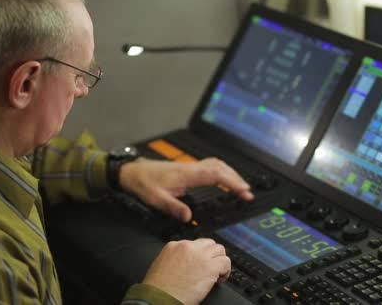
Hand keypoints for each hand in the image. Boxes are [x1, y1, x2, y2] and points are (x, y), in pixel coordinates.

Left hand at [119, 157, 252, 221]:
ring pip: (217, 164)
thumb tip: (189, 217)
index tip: (244, 191)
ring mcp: (191, 166)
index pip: (215, 175)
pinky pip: (211, 166)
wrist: (133, 172)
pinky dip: (223, 171)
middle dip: (236, 179)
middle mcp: (191, 168)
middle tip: (248, 193)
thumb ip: (173, 208)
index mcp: (187, 175)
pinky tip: (225, 178)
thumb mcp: (156, 199)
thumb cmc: (144, 184)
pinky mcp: (189, 168)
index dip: (232, 182)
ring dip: (231, 173)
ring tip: (241, 186)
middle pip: (220, 168)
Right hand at [143, 238, 230, 304]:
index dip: (199, 255)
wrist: (160, 297)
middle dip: (211, 255)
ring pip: (219, 249)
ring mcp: (200, 255)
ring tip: (217, 273)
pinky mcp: (210, 267)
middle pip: (208, 243)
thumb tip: (185, 262)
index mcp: (174, 246)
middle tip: (211, 267)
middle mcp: (188, 247)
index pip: (194, 244)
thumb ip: (174, 258)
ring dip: (220, 260)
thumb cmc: (159, 288)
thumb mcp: (161, 265)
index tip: (199, 264)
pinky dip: (225, 270)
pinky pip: (225, 262)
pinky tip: (220, 278)